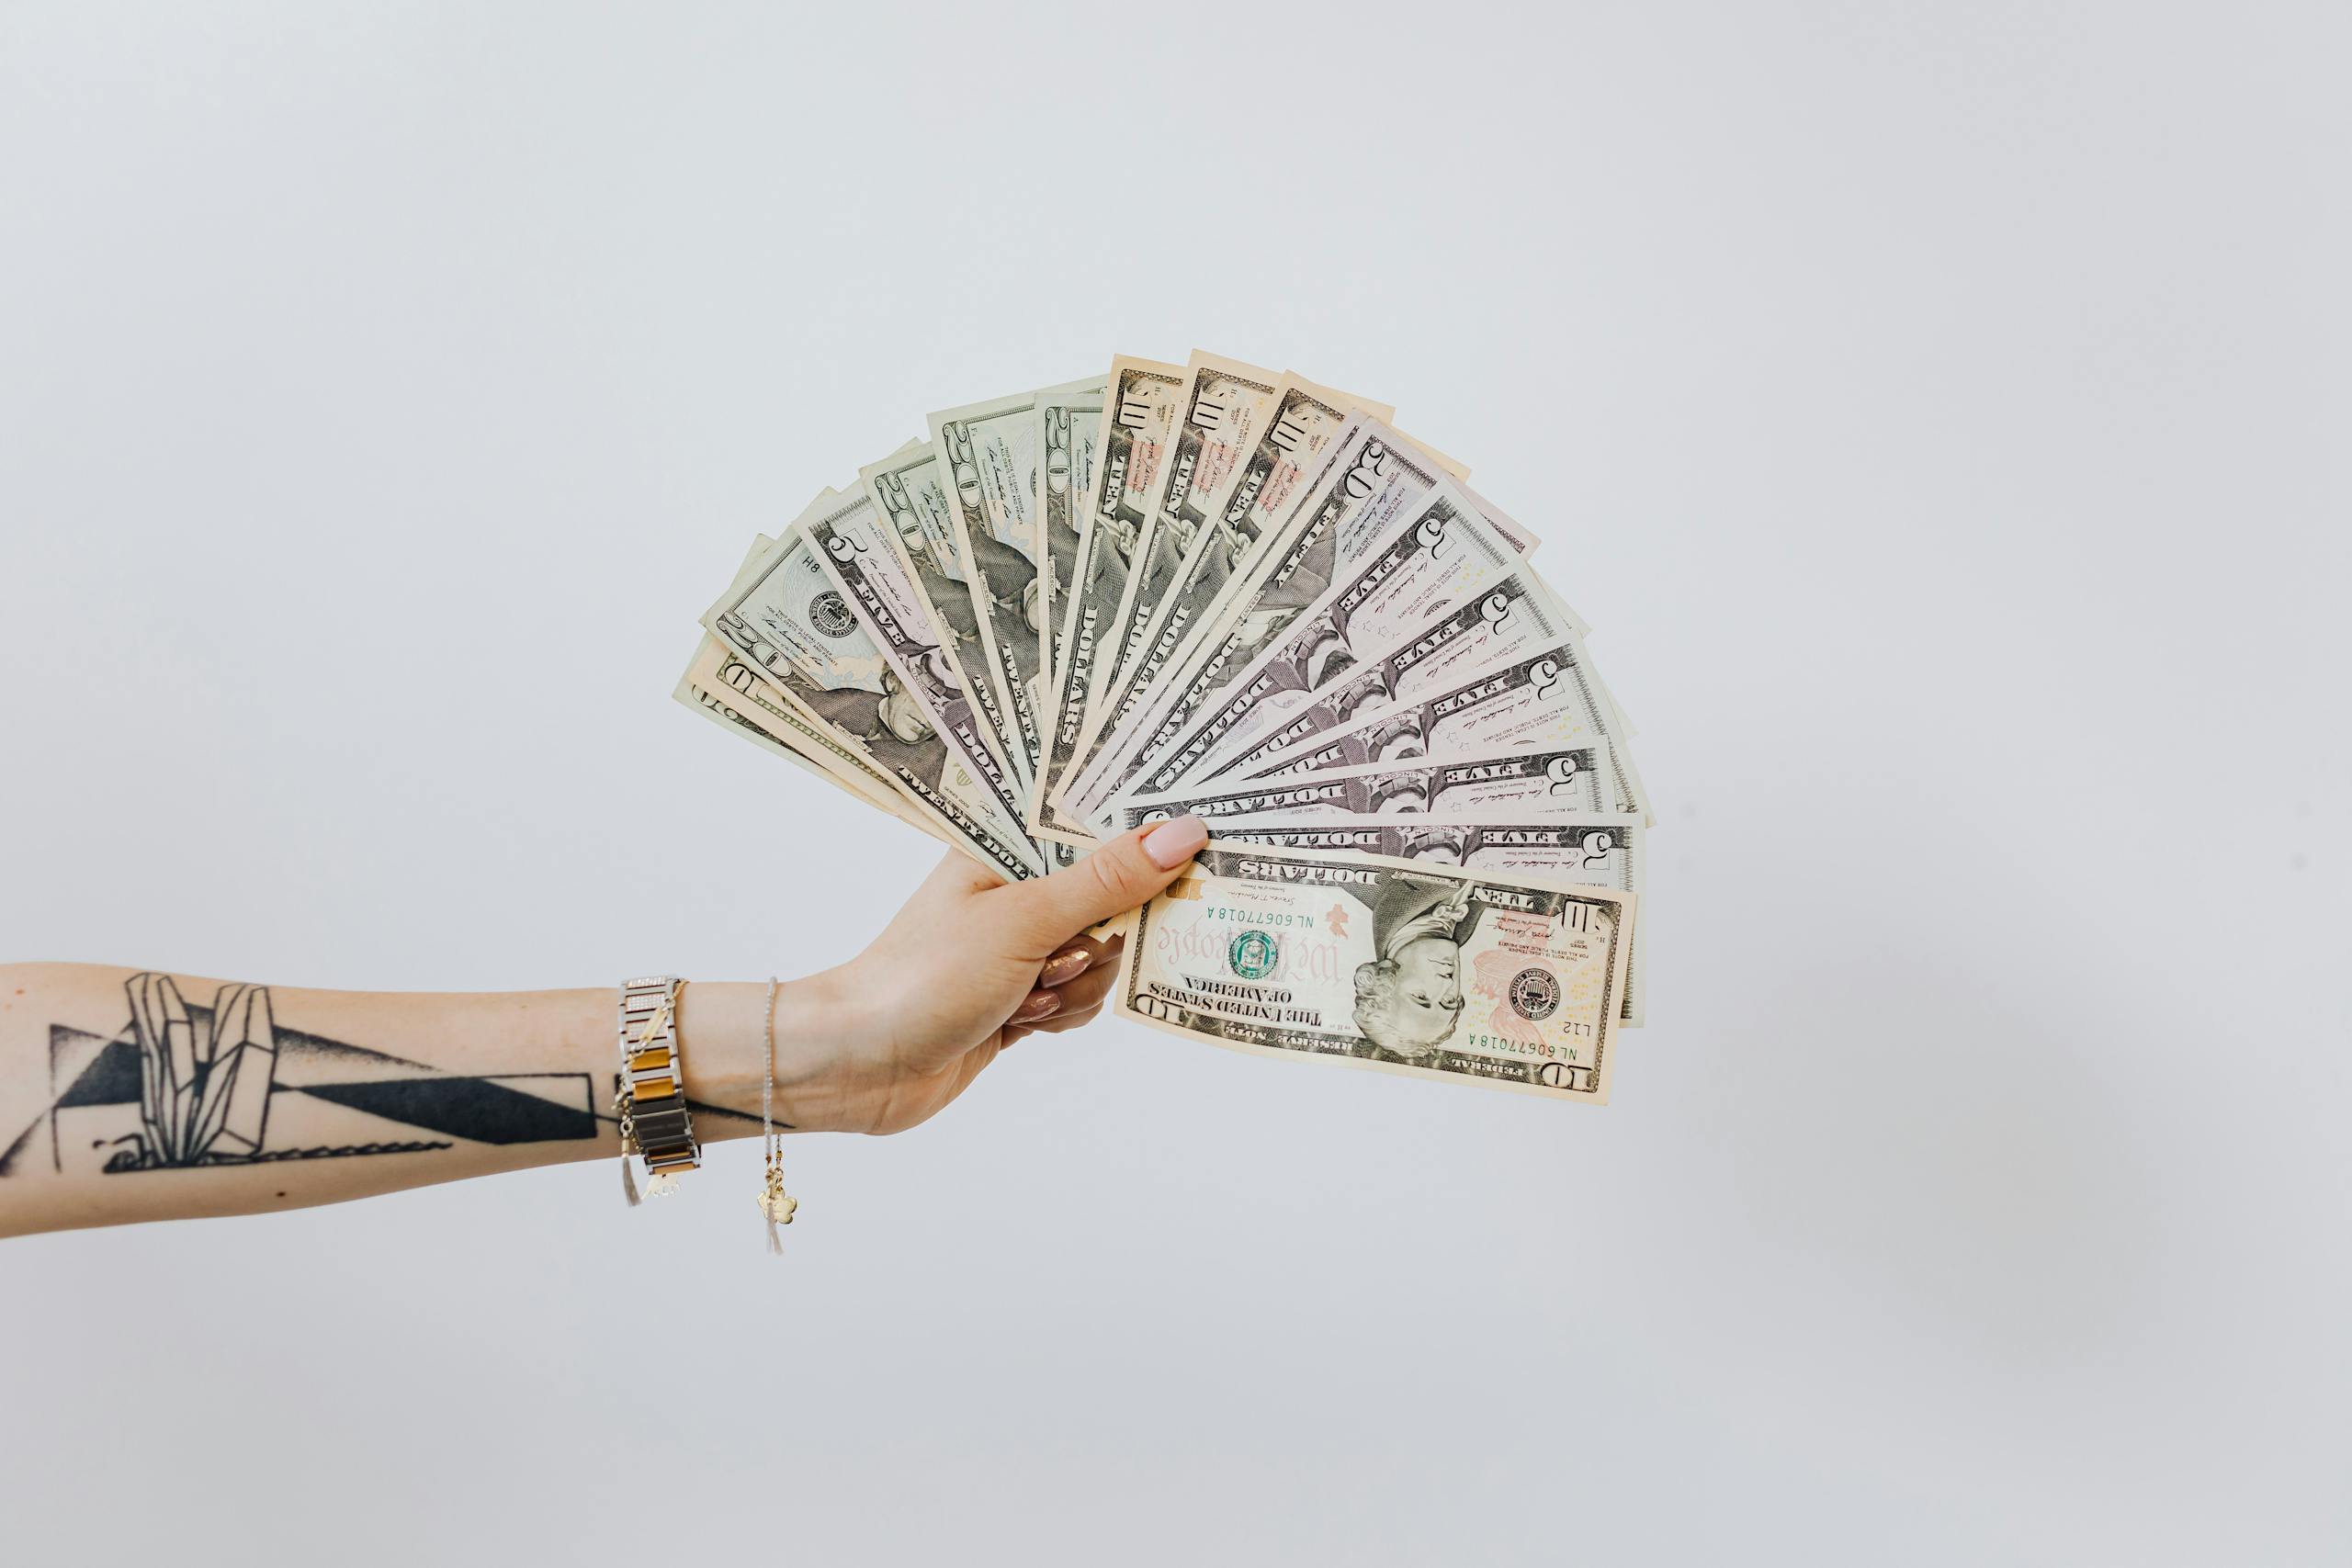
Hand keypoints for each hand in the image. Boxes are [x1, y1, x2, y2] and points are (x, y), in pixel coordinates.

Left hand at [784, 817, 1206, 1133]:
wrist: (858, 1065)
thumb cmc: (922, 977)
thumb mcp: (1024, 920)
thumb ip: (1107, 880)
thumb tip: (1184, 833)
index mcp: (1006, 845)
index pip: (1098, 823)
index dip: (1147, 839)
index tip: (1197, 848)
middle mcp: (1017, 888)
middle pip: (1114, 896)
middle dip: (1104, 936)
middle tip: (1063, 955)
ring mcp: (1022, 946)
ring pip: (1104, 958)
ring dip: (1076, 986)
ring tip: (1025, 995)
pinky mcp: (1023, 998)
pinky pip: (1083, 999)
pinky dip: (1063, 1016)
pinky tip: (1021, 1022)